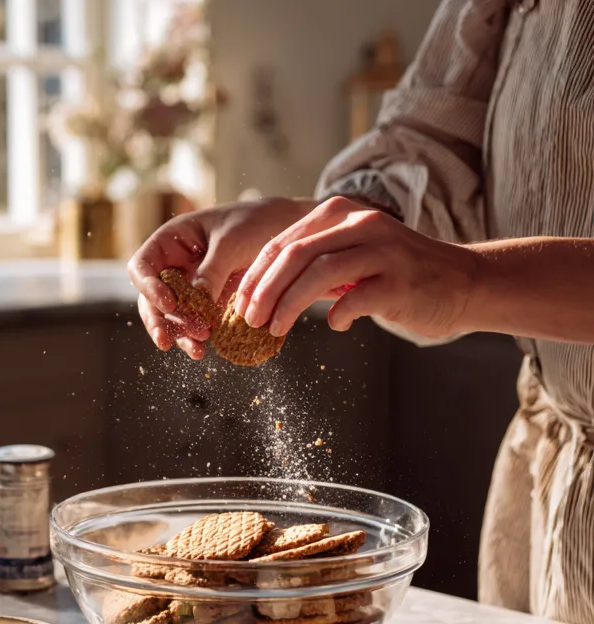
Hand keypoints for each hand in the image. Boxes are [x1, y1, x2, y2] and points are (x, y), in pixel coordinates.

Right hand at [127, 197, 316, 358]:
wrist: (285, 229)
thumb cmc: (255, 222)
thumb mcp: (232, 241)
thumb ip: (211, 269)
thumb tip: (196, 299)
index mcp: (171, 242)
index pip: (142, 266)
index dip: (148, 287)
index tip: (169, 303)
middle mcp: (175, 266)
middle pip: (149, 298)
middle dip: (159, 320)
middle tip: (167, 340)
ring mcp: (189, 288)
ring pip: (170, 317)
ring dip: (179, 335)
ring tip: (197, 348)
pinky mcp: (207, 305)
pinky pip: (194, 325)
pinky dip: (195, 339)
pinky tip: (204, 350)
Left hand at [233, 196, 479, 338]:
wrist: (461, 283)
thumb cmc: (396, 277)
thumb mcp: (350, 260)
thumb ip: (312, 266)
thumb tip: (262, 294)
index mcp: (342, 215)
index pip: (284, 242)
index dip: (256, 275)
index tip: (240, 303)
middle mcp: (361, 224)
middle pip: (296, 255)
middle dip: (264, 290)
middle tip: (248, 319)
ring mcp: (383, 250)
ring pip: (320, 273)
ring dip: (289, 305)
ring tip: (274, 329)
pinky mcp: (400, 280)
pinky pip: (357, 299)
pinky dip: (338, 315)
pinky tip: (335, 326)